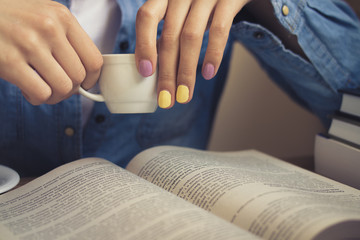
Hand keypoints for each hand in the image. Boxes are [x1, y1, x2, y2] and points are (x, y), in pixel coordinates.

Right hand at [0, 0, 102, 104]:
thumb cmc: (12, 18)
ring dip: (54, 96)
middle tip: (56, 87)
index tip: (83, 84)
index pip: (95, 60)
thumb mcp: (45, 16)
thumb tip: (86, 76)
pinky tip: (28, 89)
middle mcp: (49, 28)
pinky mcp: (9, 61)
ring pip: (63, 88)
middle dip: (70, 89)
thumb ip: (67, 39)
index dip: (91, 79)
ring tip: (43, 89)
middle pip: (79, 77)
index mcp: (63, 17)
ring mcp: (29, 44)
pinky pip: (41, 93)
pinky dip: (37, 98)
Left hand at [135, 0, 250, 108]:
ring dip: (186, 70)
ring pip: (191, 37)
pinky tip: (208, 73)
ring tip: (184, 94)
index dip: (144, 45)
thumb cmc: (202, 1)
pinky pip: (220, 30)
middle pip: (169, 36)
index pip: (146, 17)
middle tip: (166, 99)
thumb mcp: (181, 9)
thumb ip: (170, 29)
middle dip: (167, 72)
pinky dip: (213, 55)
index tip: (146, 73)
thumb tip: (155, 66)